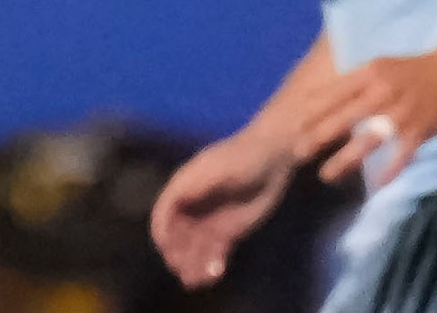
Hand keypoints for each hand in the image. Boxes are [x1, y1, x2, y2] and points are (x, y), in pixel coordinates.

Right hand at [148, 129, 291, 287]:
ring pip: (194, 248)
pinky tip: (215, 274)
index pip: (164, 211)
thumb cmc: (246, 156)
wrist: (274, 158)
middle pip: (177, 235)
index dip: (162, 229)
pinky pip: (214, 253)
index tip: (165, 247)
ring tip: (196, 281)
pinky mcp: (227, 233)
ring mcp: (209, 221)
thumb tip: (180, 196)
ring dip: (191, 265)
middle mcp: (193, 207)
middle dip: (177, 253)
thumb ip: (202, 182)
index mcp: (185, 186)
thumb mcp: (224, 166)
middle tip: (183, 269)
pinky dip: (211, 265)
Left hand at [291, 49, 436, 184]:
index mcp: (369, 73)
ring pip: (369, 139)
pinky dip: (389, 170)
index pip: (335, 92)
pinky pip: (401, 154)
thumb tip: (316, 96)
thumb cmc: (405, 71)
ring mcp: (402, 112)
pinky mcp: (420, 130)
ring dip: (346, 159)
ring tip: (326, 175)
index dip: (313, 111)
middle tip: (299, 153)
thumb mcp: (376, 66)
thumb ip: (351, 82)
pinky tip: (376, 185)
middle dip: (320, 136)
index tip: (294, 126)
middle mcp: (383, 91)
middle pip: (346, 116)